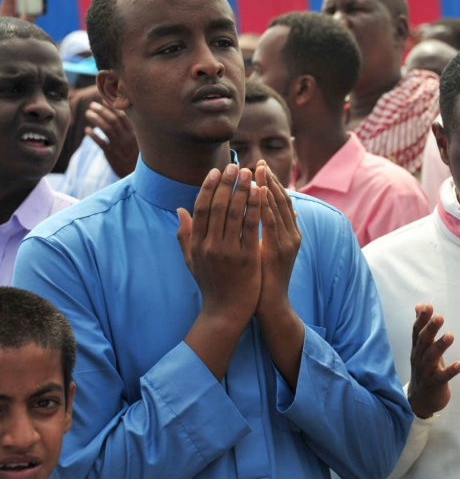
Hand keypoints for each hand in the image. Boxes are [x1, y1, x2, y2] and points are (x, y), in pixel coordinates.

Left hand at [85, 102, 138, 177]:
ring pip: (106, 130)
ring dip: (96, 120)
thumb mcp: (136, 141)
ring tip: (88, 113)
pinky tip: (87, 130)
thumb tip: (118, 114)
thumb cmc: (134, 154)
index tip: (104, 99)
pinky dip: (93, 136)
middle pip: (113, 121)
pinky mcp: (111, 154)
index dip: (113, 107)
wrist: (134, 172)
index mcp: (134, 133)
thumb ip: (129, 129)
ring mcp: (119, 146)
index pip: (123, 117)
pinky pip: (101, 143)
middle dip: (102, 111)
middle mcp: (127, 138)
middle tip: (92, 105)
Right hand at [176, 164, 261, 324]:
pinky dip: (256, 207)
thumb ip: (185, 235)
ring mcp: (228, 251)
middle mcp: (209, 245)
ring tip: (250, 173)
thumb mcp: (192, 260)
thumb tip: (179, 210)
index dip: (208, 188)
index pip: (201, 209)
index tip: (216, 171)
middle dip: (227, 184)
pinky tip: (261, 192)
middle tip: (236, 166)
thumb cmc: (211, 284)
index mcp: (197, 244)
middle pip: (217, 206)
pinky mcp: (246, 257)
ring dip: (242, 190)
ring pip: (234, 213)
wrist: (226, 312)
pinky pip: (251, 226)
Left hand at [254, 162, 300, 322]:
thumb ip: (275, 229)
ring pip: (278, 208)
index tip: (259, 166)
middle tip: (258, 162)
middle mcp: (292, 235)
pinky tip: (257, 192)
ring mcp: (288, 242)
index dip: (271, 182)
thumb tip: (281, 210)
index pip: (281, 201)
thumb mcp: (270, 249)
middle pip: (282, 200)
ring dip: (267, 187)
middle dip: (269, 180)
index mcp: (289, 233)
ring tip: (256, 171)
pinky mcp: (279, 251)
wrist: (269, 304)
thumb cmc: (265, 277)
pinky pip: (271, 223)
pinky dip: (265, 206)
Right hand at [407, 304, 459, 418]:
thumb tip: (420, 305)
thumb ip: (422, 327)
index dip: (422, 319)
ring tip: (450, 335)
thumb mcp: (422, 348)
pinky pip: (442, 377)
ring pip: (431, 358)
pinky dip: (450, 371)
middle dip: (430, 329)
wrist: (419, 401)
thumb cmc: (424, 369)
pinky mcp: (434, 385)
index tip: (428, 306)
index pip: (417, 332)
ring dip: (440, 346)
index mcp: (417, 349)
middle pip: (423, 342)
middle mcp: (419, 359)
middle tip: (439, 316)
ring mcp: (425, 372)